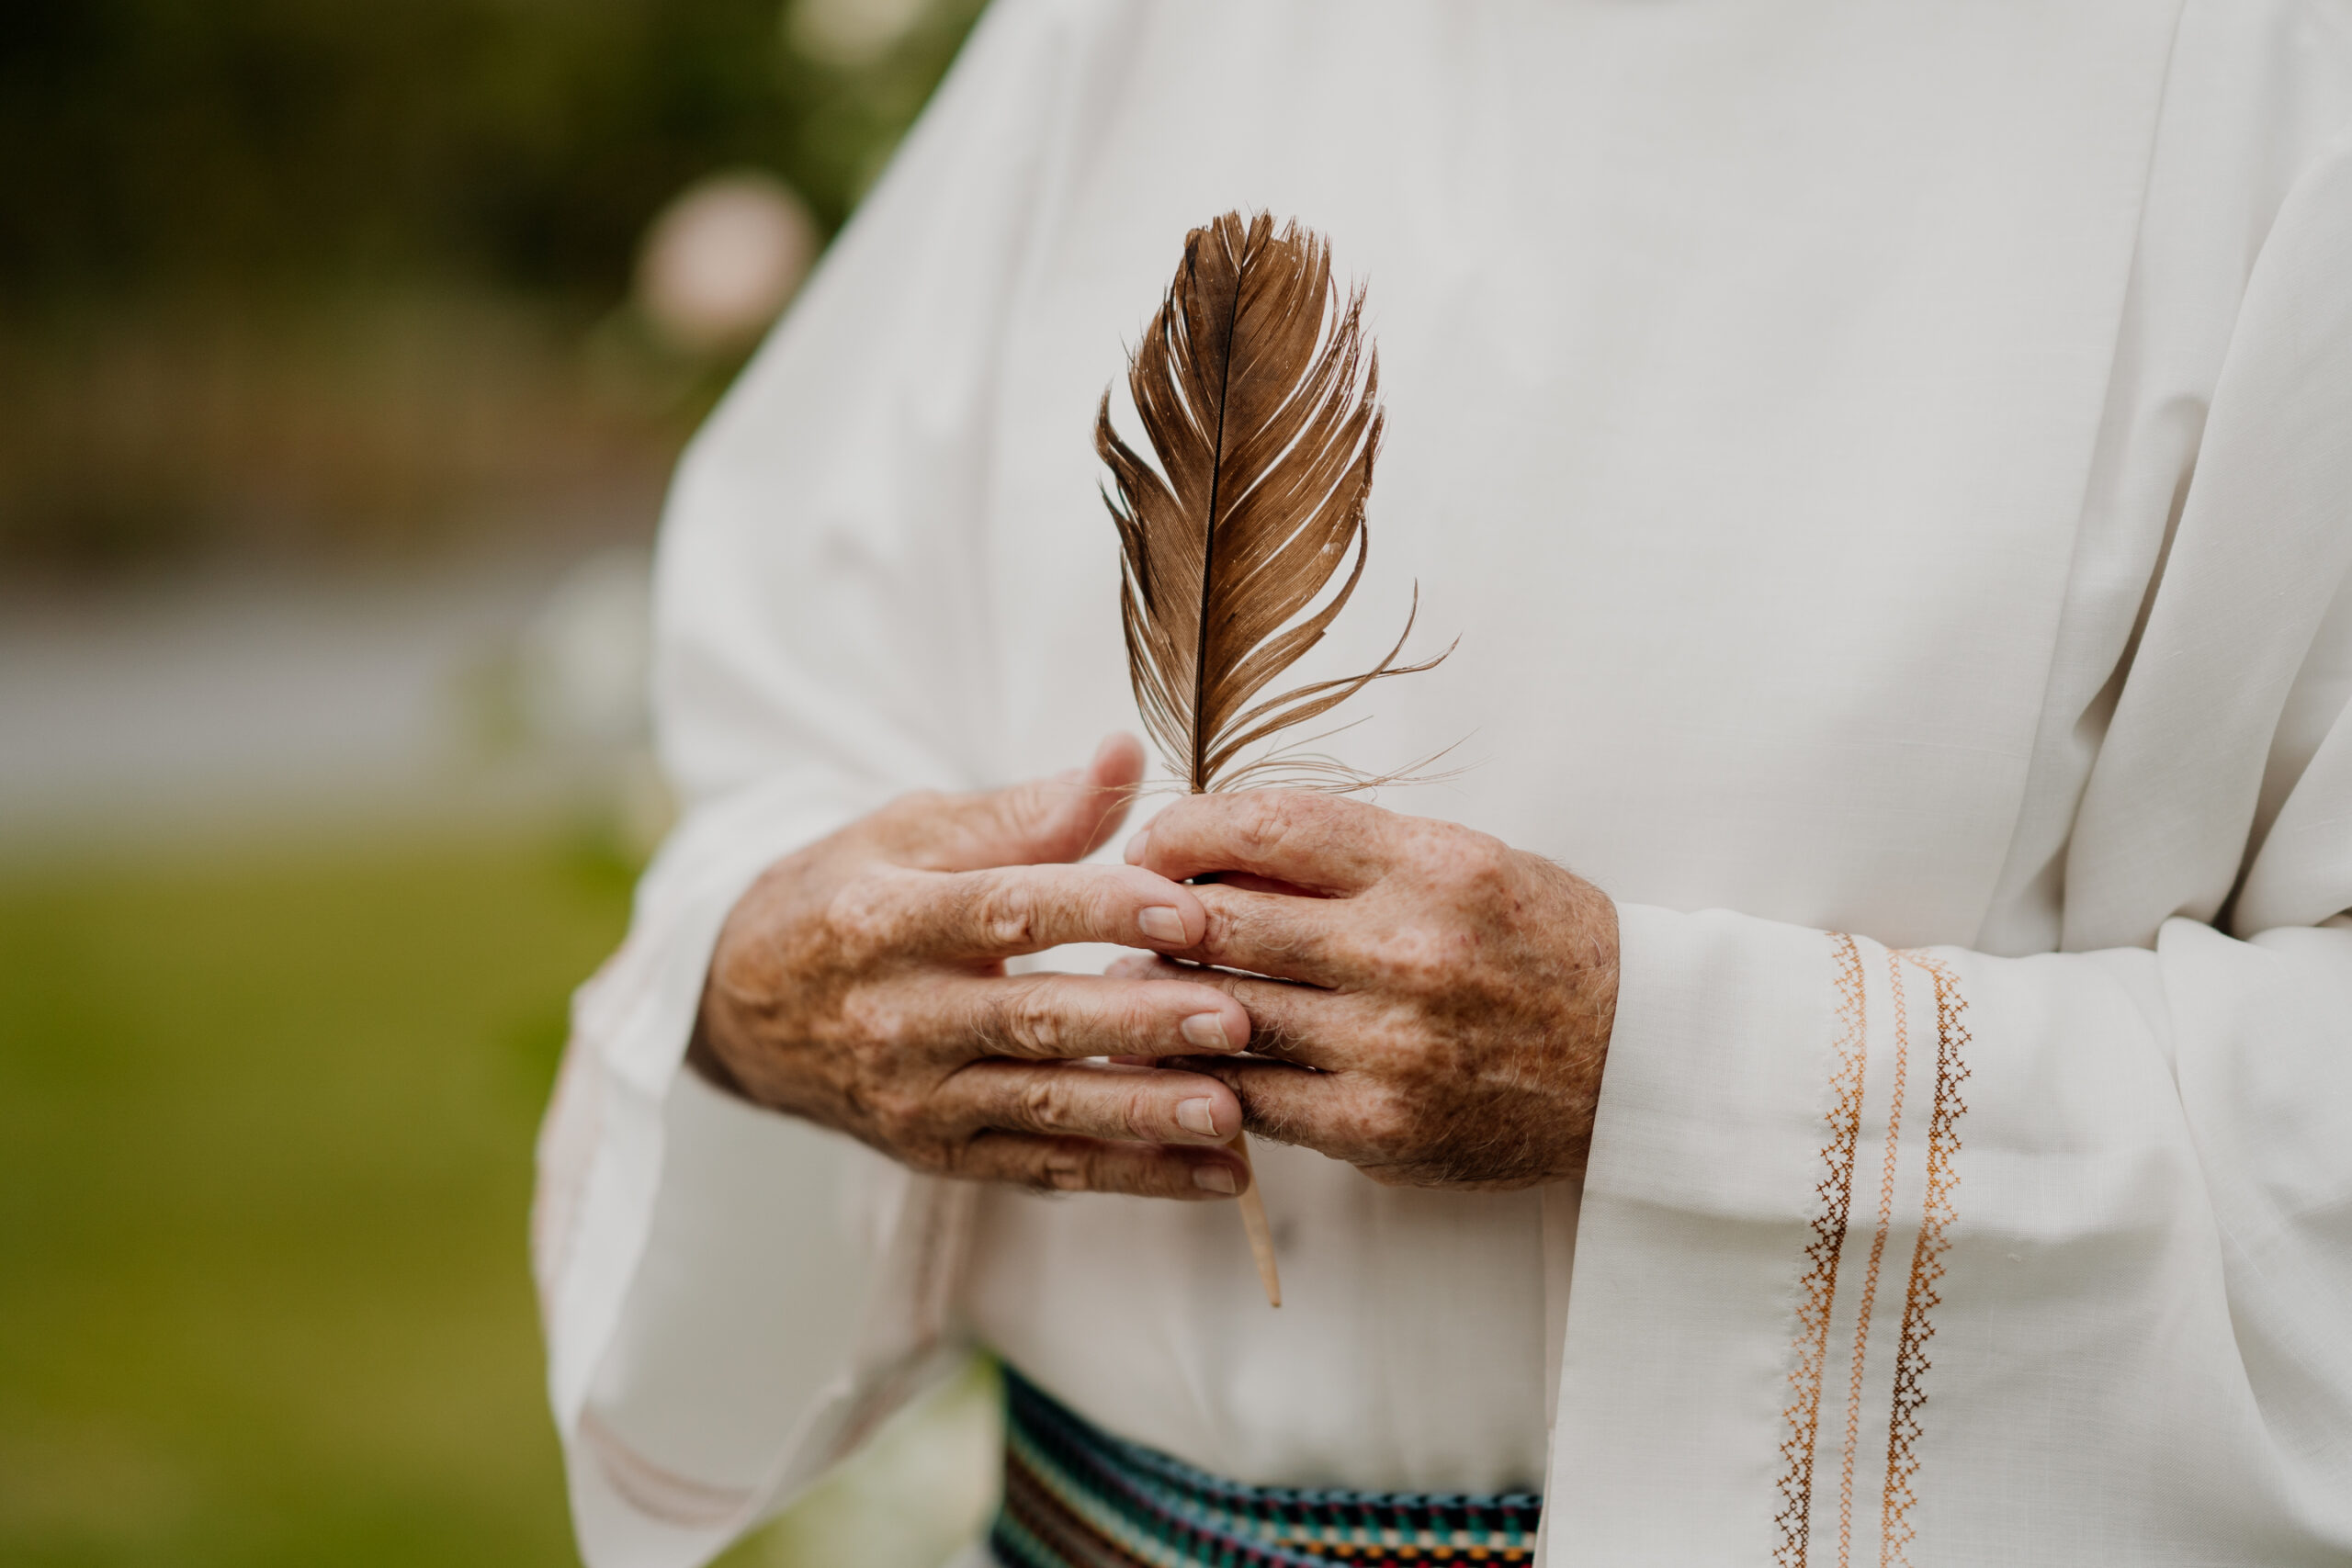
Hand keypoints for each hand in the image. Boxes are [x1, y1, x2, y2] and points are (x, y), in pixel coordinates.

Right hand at [691, 736, 1253, 1198]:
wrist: (742, 1008)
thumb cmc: (846, 897)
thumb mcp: (910, 833)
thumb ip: (1025, 810)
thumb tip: (1126, 753)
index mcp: (885, 921)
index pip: (1003, 911)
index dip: (1097, 909)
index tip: (1186, 907)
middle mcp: (895, 1018)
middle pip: (1030, 1019)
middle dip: (1136, 1022)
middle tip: (1234, 1015)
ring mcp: (915, 1098)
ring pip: (1042, 1107)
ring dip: (1142, 1113)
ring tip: (1233, 1110)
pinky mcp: (940, 1154)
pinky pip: (1045, 1170)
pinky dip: (1132, 1176)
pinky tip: (1216, 1174)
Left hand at [1111, 791, 1617, 1188]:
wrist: (1636, 1063)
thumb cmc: (1538, 946)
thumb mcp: (1463, 863)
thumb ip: (1348, 854)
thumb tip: (1213, 846)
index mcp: (1433, 865)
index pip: (1267, 826)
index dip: (1183, 828)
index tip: (1152, 840)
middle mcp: (1411, 951)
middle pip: (1225, 920)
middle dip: (1158, 916)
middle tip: (1131, 916)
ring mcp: (1393, 1047)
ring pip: (1225, 1013)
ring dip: (1165, 998)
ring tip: (1141, 984)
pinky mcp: (1381, 1129)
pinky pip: (1255, 1097)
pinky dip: (1209, 1074)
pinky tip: (1190, 1057)